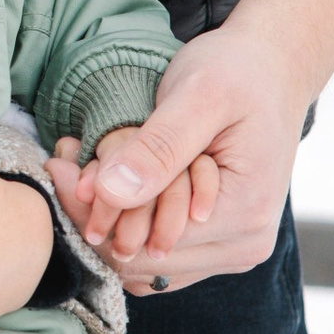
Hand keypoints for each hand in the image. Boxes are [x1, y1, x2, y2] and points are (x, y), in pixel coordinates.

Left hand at [48, 0, 333, 293]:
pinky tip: (108, 184)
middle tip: (62, 164)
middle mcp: (244, 246)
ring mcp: (231, 250)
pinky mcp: (217, 244)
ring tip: (81, 169)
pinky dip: (127, 225)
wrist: (274, 69)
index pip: (148, 241)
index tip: (59, 163)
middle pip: (141, 260)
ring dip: (107, 222)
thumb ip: (158, 148)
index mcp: (245, 215)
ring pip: (143, 264)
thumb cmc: (240, 72)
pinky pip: (157, 255)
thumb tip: (110, 193)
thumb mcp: (200, 96)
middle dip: (95, 215)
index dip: (96, 209)